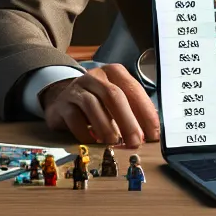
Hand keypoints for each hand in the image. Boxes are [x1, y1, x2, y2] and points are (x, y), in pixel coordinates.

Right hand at [38, 65, 160, 146]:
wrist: (63, 99)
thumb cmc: (99, 102)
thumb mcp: (117, 101)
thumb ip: (134, 112)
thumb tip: (151, 133)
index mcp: (114, 72)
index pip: (133, 89)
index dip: (145, 112)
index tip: (153, 133)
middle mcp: (95, 76)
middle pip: (114, 95)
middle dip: (127, 121)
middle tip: (135, 142)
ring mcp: (76, 88)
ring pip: (92, 105)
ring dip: (106, 127)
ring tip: (114, 143)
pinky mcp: (62, 104)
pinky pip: (74, 118)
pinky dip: (86, 133)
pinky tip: (94, 142)